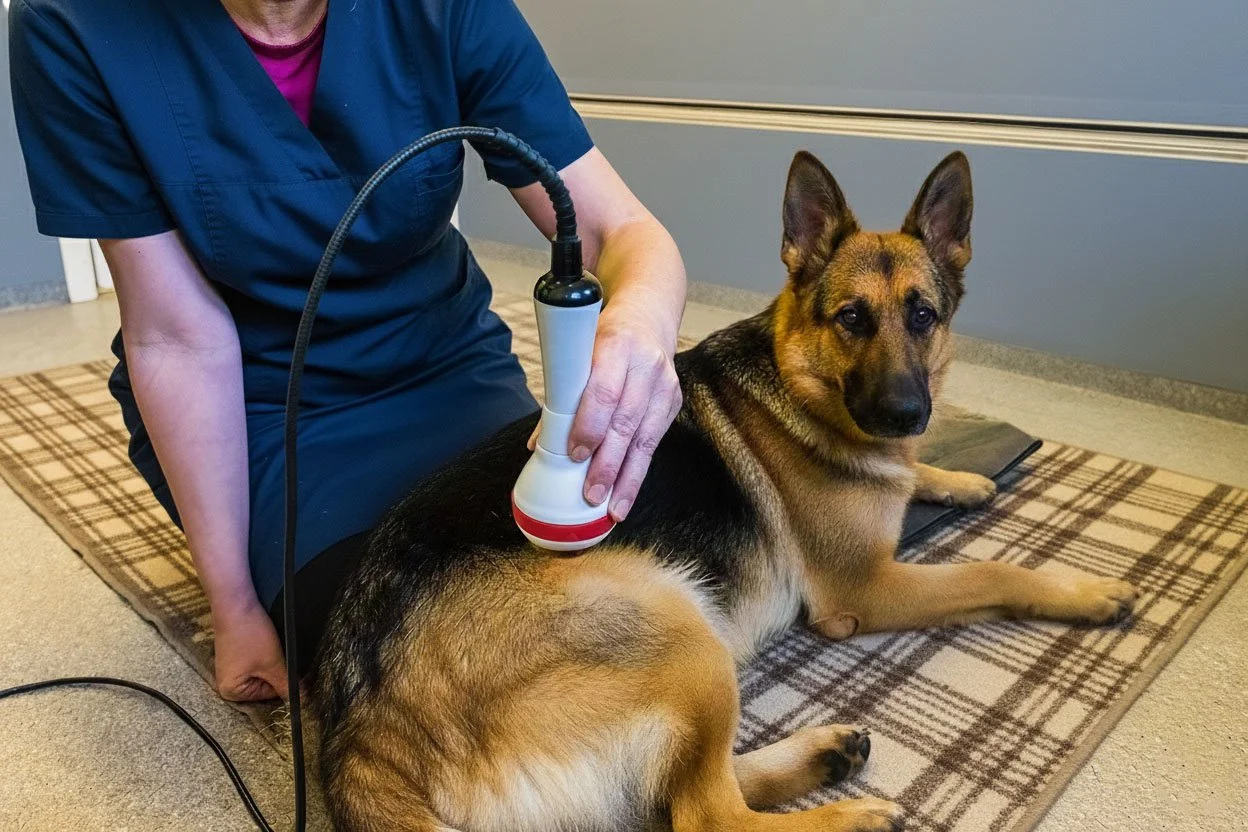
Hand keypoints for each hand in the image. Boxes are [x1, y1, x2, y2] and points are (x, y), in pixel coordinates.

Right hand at [212, 600, 289, 701]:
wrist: (236, 605)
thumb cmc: (250, 635)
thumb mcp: (272, 664)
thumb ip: (287, 685)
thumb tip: (302, 702)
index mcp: (231, 692)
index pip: (269, 695)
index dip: (284, 682)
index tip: (291, 669)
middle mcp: (227, 684)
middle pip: (265, 684)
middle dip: (277, 671)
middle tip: (281, 655)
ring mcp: (231, 668)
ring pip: (263, 672)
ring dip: (272, 662)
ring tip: (272, 649)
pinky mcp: (236, 655)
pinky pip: (257, 661)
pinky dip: (265, 655)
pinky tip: (266, 644)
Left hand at [530, 298, 680, 521]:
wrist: (649, 314)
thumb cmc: (606, 336)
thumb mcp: (581, 351)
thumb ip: (563, 395)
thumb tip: (540, 445)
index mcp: (616, 346)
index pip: (604, 392)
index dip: (589, 426)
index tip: (574, 454)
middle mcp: (646, 365)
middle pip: (626, 422)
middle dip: (608, 463)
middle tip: (591, 494)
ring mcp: (665, 384)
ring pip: (645, 439)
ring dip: (627, 478)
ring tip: (614, 508)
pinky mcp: (673, 401)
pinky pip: (654, 442)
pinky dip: (639, 469)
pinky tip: (626, 491)